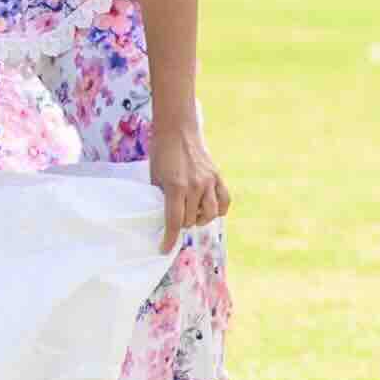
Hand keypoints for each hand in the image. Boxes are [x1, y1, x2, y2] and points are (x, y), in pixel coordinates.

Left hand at [152, 112, 231, 239]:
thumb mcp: (155, 178)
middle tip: (175, 219)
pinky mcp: (218, 176)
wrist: (178, 130)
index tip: (164, 249)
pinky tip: (209, 209)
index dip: (169, 238)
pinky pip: (225, 201)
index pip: (174, 221)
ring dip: (200, 219)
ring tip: (192, 214)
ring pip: (210, 214)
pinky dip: (219, 209)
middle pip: (191, 220)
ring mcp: (209, 181)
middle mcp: (195, 186)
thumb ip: (162, 198)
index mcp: (176, 187)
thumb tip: (164, 217)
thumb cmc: (161, 153)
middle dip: (181, 224)